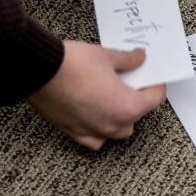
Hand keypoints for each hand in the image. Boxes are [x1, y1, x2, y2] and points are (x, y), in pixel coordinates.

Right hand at [29, 40, 166, 149]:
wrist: (39, 70)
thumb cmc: (73, 64)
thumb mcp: (108, 56)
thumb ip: (128, 60)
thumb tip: (138, 58)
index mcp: (127, 107)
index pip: (155, 100)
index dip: (156, 85)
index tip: (153, 77)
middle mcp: (111, 125)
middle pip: (136, 117)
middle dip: (137, 101)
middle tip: (131, 83)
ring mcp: (91, 131)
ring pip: (116, 132)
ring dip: (119, 118)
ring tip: (113, 99)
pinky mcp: (72, 131)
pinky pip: (93, 139)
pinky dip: (98, 130)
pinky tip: (95, 116)